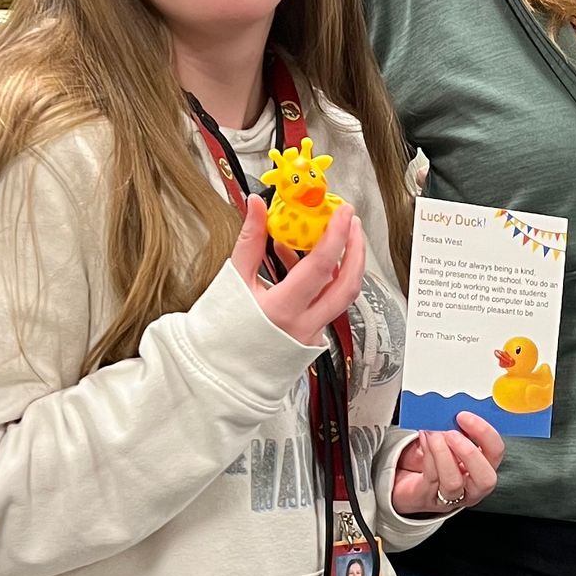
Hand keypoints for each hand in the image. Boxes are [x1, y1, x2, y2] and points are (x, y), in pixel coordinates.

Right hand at [228, 196, 365, 342]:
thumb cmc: (221, 330)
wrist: (220, 370)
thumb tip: (257, 205)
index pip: (321, 267)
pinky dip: (325, 280)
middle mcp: (304, 325)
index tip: (342, 211)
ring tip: (333, 236)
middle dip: (356, 249)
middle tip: (350, 222)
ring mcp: (312, 335)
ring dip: (345, 264)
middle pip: (348, 284)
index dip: (335, 235)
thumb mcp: (234, 280)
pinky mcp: (313, 338)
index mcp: (282, 310)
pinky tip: (307, 262)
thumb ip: (250, 240)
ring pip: (342, 296)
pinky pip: (328, 304)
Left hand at [391, 411, 504, 516]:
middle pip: (486, 479)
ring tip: (432, 433)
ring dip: (442, 452)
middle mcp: (473, 486)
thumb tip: (453, 409)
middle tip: (452, 433)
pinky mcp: (428, 498)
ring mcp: (452, 497)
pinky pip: (431, 478)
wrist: (409, 478)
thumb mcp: (452, 440)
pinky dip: (427, 454)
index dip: (484, 434)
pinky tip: (424, 438)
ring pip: (453, 481)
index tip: (465, 416)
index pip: (496, 452)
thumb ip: (459, 428)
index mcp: (484, 466)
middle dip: (469, 453)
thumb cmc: (436, 457)